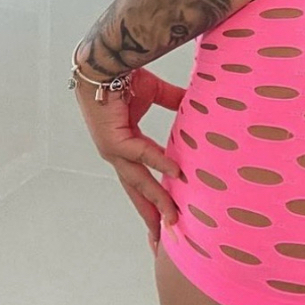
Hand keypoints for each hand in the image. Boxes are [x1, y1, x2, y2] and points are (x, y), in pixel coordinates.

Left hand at [73, 65, 186, 255]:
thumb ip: (175, 103)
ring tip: (174, 219)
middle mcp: (118, 153)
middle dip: (149, 216)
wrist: (106, 61)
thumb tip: (199, 107)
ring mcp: (114, 150)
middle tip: (161, 242)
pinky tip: (175, 174)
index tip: (163, 220)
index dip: (153, 198)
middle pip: (136, 192)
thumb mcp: (157, 94)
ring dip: (156, 201)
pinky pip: (141, 155)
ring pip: (138, 182)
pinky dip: (158, 164)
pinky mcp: (114, 140)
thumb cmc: (126, 75)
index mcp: (126, 144)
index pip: (141, 178)